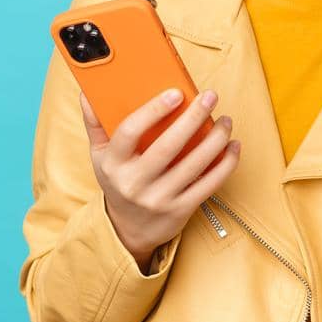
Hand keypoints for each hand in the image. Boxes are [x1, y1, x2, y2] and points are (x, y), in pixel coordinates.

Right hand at [80, 88, 240, 271]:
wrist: (128, 229)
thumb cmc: (118, 181)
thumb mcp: (100, 156)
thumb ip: (96, 124)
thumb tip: (87, 92)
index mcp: (113, 164)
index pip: (129, 132)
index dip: (153, 110)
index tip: (176, 92)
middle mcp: (134, 183)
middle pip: (168, 146)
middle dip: (193, 118)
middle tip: (210, 96)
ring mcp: (159, 198)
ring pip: (194, 164)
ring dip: (216, 138)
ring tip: (225, 120)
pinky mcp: (181, 210)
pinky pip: (210, 183)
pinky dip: (226, 163)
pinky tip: (233, 145)